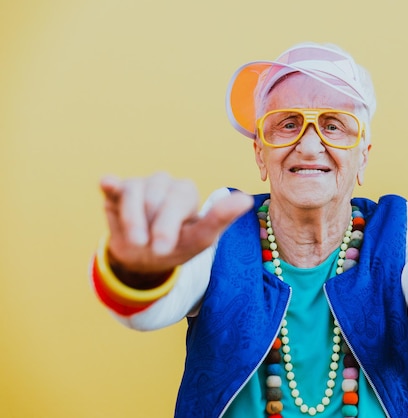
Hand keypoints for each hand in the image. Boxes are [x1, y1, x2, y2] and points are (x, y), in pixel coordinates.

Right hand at [100, 172, 252, 274]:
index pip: (178, 200)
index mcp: (185, 192)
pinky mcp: (116, 189)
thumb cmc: (178, 246)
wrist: (145, 260)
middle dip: (151, 227)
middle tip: (151, 249)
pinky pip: (112, 184)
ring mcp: (140, 184)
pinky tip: (107, 184)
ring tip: (138, 240)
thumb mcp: (201, 239)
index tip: (162, 249)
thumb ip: (220, 218)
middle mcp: (163, 183)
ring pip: (132, 194)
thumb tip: (246, 199)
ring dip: (133, 222)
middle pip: (154, 197)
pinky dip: (110, 184)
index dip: (167, 226)